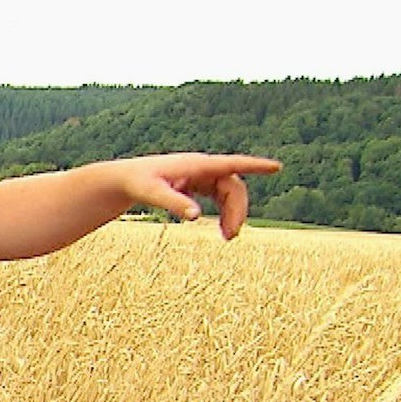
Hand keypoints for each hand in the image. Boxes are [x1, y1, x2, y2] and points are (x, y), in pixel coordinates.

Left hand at [107, 153, 279, 238]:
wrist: (123, 180)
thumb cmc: (136, 183)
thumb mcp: (151, 193)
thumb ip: (173, 203)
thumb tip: (195, 217)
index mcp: (196, 165)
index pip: (231, 164)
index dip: (255, 166)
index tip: (277, 167)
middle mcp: (202, 167)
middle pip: (232, 186)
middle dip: (237, 210)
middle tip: (231, 237)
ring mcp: (200, 175)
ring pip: (228, 192)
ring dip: (232, 213)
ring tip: (228, 237)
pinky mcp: (196, 184)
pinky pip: (219, 196)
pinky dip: (224, 211)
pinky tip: (220, 228)